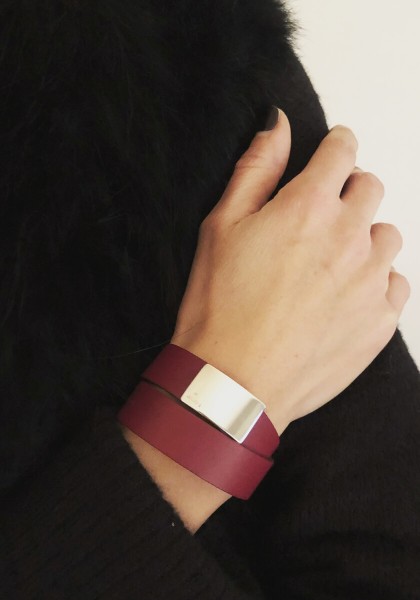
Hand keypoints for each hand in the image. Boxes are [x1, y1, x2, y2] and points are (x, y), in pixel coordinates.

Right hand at [170, 108, 409, 433]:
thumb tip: (278, 125)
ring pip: (387, 235)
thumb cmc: (220, 306)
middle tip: (318, 221)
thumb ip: (257, 169)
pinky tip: (346, 297)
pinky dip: (377, 281)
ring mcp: (371, 280)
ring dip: (364, 238)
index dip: (335, 147)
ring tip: (331, 264)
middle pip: (370, 188)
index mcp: (309, 206)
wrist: (234, 380)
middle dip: (348, 192)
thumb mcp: (221, 227)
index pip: (343, 150)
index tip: (330, 156)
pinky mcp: (380, 320)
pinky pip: (396, 282)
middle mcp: (350, 236)